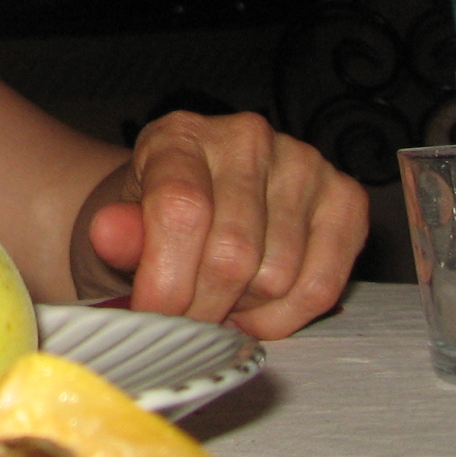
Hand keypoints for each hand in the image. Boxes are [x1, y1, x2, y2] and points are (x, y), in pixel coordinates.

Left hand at [77, 112, 366, 339]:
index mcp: (181, 134)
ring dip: (243, 313)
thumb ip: (119, 234)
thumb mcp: (124, 222)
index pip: (181, 210)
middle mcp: (247, 137)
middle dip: (202, 309)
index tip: (152, 318)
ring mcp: (304, 163)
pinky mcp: (345, 197)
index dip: (165, 280)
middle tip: (186, 322)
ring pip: (277, 278)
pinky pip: (322, 286)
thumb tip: (110, 234)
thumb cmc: (158, 215)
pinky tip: (257, 308)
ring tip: (220, 300)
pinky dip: (285, 316)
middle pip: (232, 254)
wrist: (197, 200)